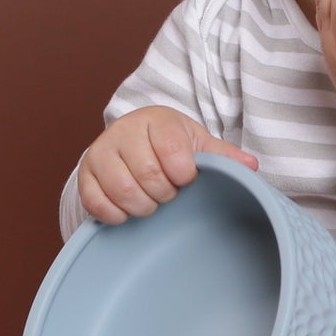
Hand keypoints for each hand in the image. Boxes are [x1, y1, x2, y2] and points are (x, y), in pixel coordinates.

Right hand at [77, 106, 257, 221]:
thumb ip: (224, 155)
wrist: (133, 141)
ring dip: (143, 205)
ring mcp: (100, 153)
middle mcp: (123, 132)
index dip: (183, 174)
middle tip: (168, 191)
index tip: (186, 178)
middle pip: (148, 175)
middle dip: (164, 192)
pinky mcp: (85, 176)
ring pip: (123, 191)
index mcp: (156, 120)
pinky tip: (129, 209)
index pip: (172, 151)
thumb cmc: (169, 144)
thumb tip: (251, 166)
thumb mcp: (197, 144)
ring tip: (151, 200)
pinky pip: (97, 203)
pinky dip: (117, 214)